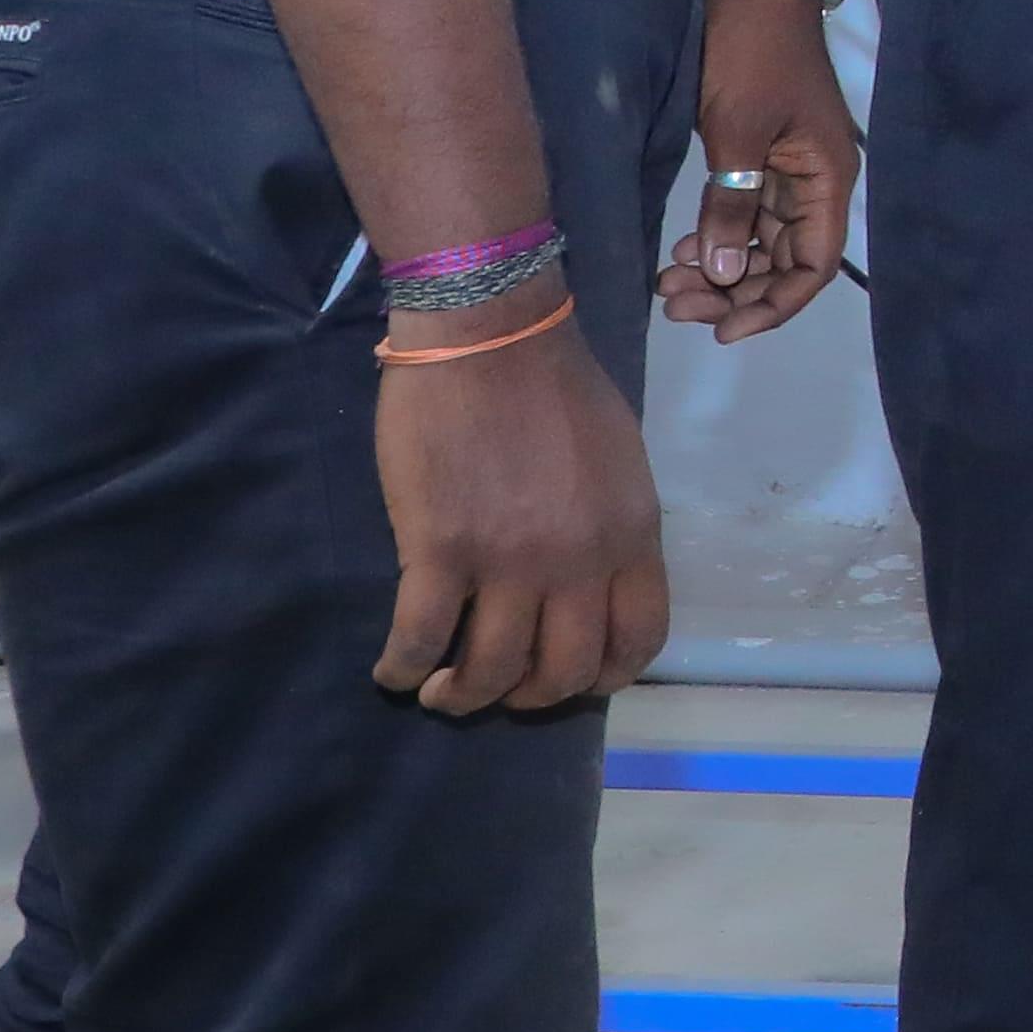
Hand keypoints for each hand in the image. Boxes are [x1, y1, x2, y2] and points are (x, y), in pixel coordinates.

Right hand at [372, 329, 668, 715]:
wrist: (489, 334)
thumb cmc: (554, 384)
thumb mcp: (618, 461)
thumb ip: (611, 525)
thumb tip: (592, 579)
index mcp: (631, 533)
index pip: (639, 638)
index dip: (605, 676)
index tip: (572, 680)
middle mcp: (579, 559)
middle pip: (564, 671)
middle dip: (530, 697)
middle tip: (498, 687)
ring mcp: (509, 560)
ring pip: (491, 672)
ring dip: (463, 696)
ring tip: (440, 690)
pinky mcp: (439, 550)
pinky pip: (419, 640)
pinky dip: (403, 669)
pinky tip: (393, 672)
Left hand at [666, 0, 859, 339]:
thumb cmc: (752, 58)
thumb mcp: (738, 135)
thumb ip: (733, 209)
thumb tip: (726, 278)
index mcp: (828, 180)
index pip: (813, 267)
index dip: (773, 306)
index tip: (721, 330)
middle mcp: (815, 183)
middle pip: (784, 263)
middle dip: (735, 292)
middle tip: (674, 303)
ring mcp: (788, 171)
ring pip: (760, 244)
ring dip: (721, 269)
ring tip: (669, 280)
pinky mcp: (760, 156)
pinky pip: (744, 215)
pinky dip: (716, 237)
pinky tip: (681, 247)